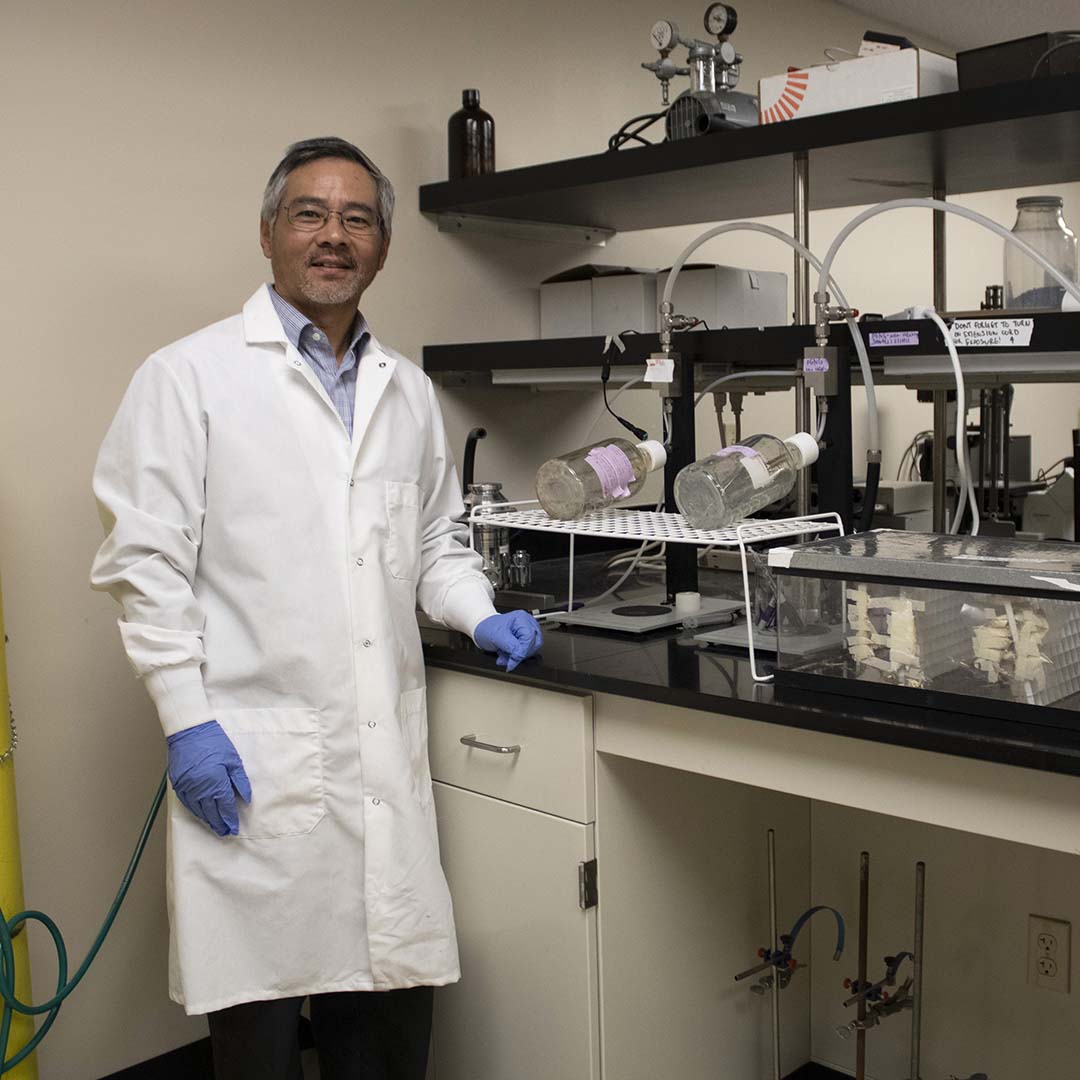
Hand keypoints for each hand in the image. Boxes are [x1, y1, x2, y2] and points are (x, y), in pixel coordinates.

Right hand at [166, 720, 251, 836]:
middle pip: (211, 812)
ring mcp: (187, 787)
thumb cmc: (214, 742)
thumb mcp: (233, 760)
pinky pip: (187, 804)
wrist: (190, 731)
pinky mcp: (178, 785)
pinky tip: (201, 815)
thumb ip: (240, 781)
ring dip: (207, 820)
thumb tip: (246, 799)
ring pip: (198, 810)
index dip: (230, 819)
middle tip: (226, 833)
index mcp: (216, 782)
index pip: (225, 806)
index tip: (234, 828)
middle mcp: (200, 788)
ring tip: (215, 827)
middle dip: (219, 824)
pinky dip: (195, 811)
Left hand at [473, 611, 542, 671]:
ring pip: (531, 651)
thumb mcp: (497, 637)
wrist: (482, 629)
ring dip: (516, 656)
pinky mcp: (525, 640)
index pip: (530, 638)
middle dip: (519, 655)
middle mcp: (528, 624)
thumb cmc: (487, 628)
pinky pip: (526, 653)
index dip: (522, 652)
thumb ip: (512, 647)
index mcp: (522, 619)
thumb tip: (520, 657)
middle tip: (508, 659)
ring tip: (504, 654)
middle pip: (534, 645)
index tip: (512, 660)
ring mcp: (527, 632)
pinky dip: (515, 656)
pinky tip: (506, 653)